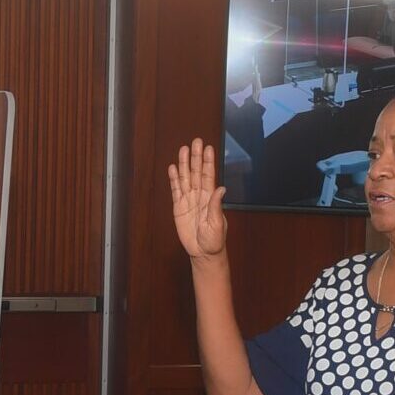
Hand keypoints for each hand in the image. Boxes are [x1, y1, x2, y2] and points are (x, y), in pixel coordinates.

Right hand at [167, 139, 228, 260]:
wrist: (203, 253)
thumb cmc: (214, 240)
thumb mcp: (217, 223)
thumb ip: (216, 205)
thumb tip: (221, 189)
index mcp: (210, 198)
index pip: (208, 176)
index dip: (208, 162)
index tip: (208, 148)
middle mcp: (199, 196)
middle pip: (196, 172)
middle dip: (195, 157)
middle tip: (196, 142)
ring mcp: (188, 200)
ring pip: (185, 178)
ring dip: (184, 164)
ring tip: (183, 150)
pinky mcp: (178, 207)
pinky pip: (175, 191)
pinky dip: (174, 179)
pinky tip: (173, 168)